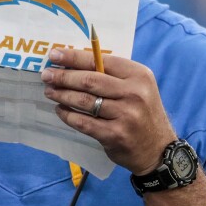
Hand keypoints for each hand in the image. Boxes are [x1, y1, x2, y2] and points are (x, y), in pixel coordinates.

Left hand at [41, 47, 176, 174]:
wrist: (158, 149)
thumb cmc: (142, 112)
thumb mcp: (138, 87)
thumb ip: (113, 75)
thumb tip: (74, 64)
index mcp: (138, 75)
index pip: (100, 60)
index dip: (74, 57)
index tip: (54, 55)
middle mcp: (133, 93)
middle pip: (89, 80)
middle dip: (63, 76)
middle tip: (46, 75)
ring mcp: (125, 115)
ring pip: (84, 101)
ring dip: (62, 95)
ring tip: (50, 91)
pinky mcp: (115, 135)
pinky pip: (84, 122)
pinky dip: (68, 115)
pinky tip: (60, 110)